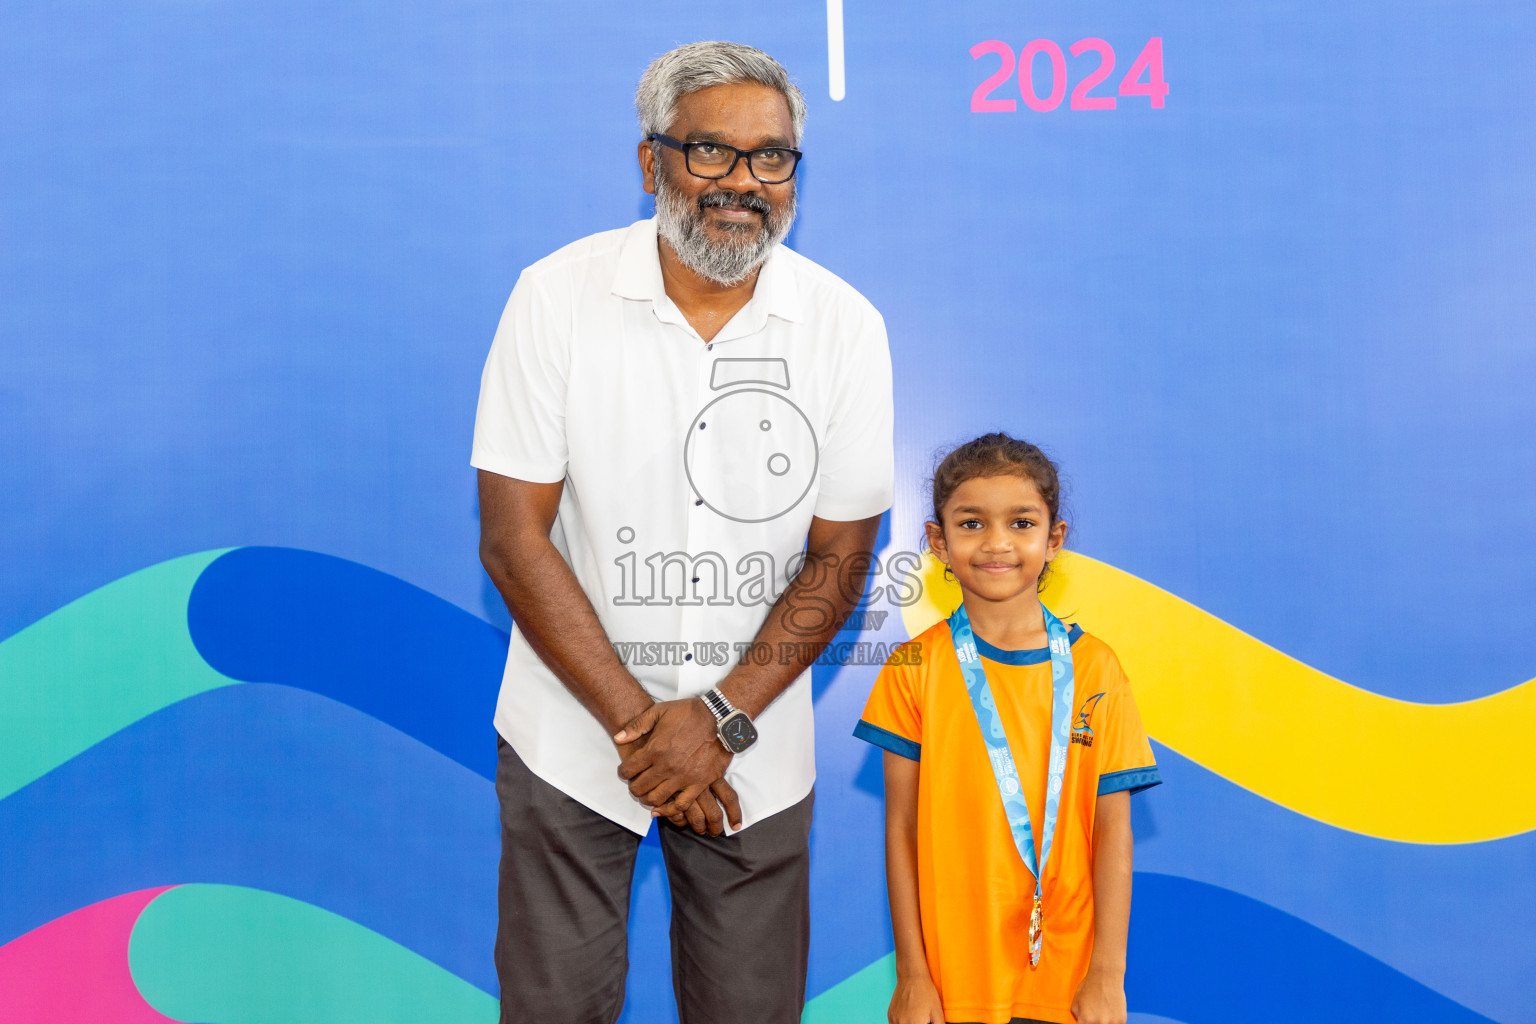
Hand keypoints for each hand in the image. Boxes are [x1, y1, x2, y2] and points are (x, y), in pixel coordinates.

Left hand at [613, 699, 741, 828]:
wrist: (719, 718)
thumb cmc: (689, 713)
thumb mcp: (659, 711)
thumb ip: (636, 725)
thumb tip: (618, 738)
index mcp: (655, 749)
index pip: (628, 769)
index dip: (623, 772)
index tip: (625, 771)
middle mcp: (666, 766)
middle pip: (639, 787)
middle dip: (633, 787)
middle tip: (636, 784)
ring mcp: (682, 777)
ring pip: (656, 799)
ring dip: (647, 799)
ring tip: (647, 794)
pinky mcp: (698, 784)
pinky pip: (680, 805)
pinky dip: (668, 811)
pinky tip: (661, 810)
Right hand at [888, 974, 944, 1023]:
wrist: (912, 977)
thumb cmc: (926, 993)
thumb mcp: (938, 1013)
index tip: (927, 1021)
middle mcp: (902, 1023)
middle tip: (923, 1019)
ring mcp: (894, 1020)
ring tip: (916, 1018)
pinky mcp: (890, 1015)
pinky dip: (902, 1023)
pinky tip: (909, 1017)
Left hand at [1070, 964, 1125, 1023]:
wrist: (1106, 976)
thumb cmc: (1089, 987)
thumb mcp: (1075, 1003)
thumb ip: (1077, 1017)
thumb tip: (1080, 1022)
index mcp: (1085, 1020)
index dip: (1083, 1023)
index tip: (1085, 1020)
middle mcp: (1099, 1023)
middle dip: (1093, 1022)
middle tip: (1094, 1013)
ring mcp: (1112, 1023)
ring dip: (1104, 1022)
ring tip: (1102, 1012)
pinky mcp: (1122, 1020)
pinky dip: (1112, 1021)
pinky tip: (1110, 1011)